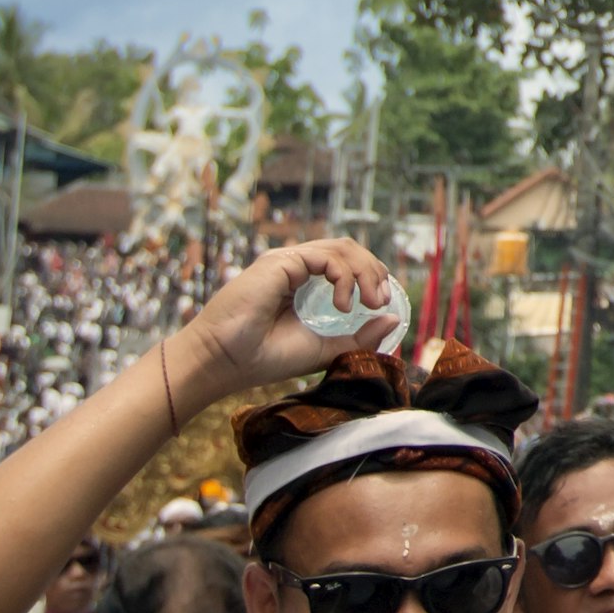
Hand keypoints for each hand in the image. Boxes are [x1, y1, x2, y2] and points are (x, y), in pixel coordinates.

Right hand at [166, 238, 402, 407]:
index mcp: (301, 283)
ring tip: (368, 303)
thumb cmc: (263, 358)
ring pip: (341, 248)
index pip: (346, 264)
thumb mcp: (323, 349)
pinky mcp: (280, 262)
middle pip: (348, 250)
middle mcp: (294, 267)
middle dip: (373, 271)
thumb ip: (357, 338)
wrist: (220, 364)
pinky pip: (326, 257)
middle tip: (380, 301)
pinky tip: (344, 304)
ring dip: (364, 272)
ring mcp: (286, 262)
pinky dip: (345, 276)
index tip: (382, 304)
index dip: (371, 276)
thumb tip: (393, 320)